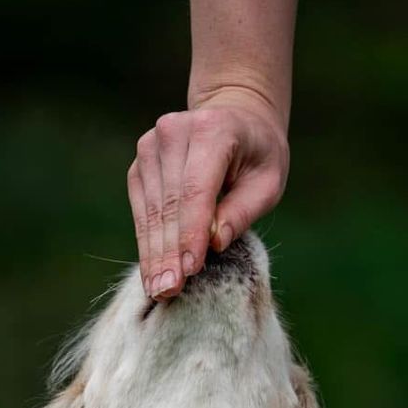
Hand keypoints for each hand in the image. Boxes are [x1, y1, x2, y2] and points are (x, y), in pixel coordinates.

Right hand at [127, 88, 288, 299]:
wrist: (234, 117)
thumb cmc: (258, 155)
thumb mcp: (267, 181)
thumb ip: (242, 210)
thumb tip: (214, 243)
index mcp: (212, 131)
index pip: (196, 190)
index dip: (191, 232)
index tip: (189, 270)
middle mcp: (174, 133)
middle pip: (169, 204)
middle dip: (169, 252)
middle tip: (169, 291)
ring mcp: (151, 146)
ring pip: (151, 210)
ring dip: (154, 253)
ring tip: (158, 290)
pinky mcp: (140, 164)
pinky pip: (141, 209)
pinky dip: (147, 242)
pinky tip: (152, 271)